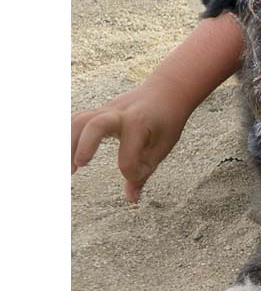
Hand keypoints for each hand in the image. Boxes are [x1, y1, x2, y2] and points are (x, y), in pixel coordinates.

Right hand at [71, 79, 190, 201]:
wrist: (166, 91)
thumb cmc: (167, 120)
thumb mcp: (163, 147)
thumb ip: (145, 172)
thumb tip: (132, 199)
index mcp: (140, 123)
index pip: (129, 156)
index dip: (132, 173)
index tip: (135, 178)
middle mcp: (119, 113)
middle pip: (95, 124)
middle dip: (84, 145)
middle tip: (76, 168)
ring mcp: (106, 110)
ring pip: (79, 121)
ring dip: (67, 144)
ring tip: (66, 170)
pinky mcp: (98, 112)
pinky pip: (76, 121)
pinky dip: (66, 136)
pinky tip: (63, 157)